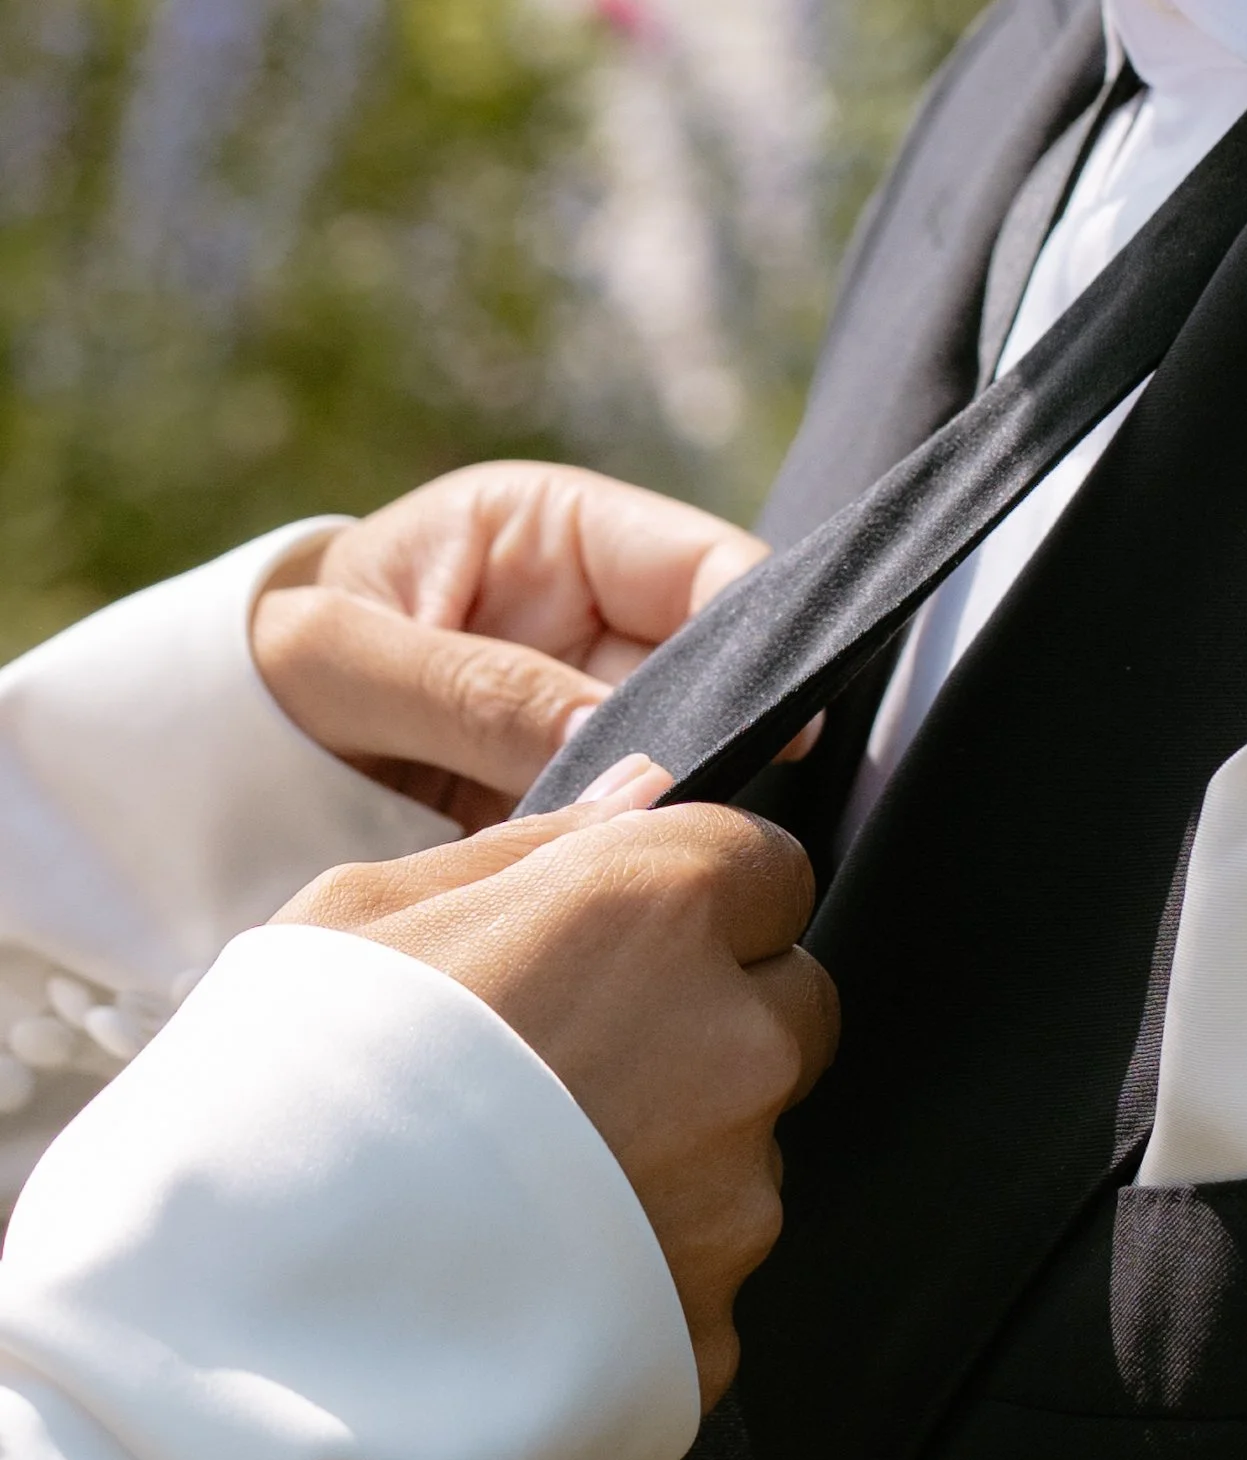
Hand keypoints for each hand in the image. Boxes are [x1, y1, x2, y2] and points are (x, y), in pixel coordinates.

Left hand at [251, 462, 767, 830]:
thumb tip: (611, 747)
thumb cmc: (264, 659)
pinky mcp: (563, 796)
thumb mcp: (345, 658)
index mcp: (554, 532)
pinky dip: (620, 859)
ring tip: (642, 856)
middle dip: (722, 739)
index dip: (763, 636)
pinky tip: (607, 890)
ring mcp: (582, 711)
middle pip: (713, 676)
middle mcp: (590, 620)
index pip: (706, 567)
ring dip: (670, 809)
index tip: (785, 719)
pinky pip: (622, 826)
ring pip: (679, 761)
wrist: (212, 741)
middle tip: (709, 808)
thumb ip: (475, 691)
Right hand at [273, 776, 839, 1407]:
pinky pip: (703, 1278)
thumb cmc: (281, 1092)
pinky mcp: (713, 1327)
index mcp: (655, 915)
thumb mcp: (365, 912)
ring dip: (676, 1157)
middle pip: (790, 1013)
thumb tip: (644, 796)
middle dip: (713, 1025)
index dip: (704, 901)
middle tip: (578, 1068)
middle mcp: (731, 1052)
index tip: (638, 939)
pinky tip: (534, 1274)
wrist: (239, 1325)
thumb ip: (537, 847)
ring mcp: (735, 1204)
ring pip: (747, 1153)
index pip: (773, 869)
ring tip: (526, 1188)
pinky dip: (643, 1274)